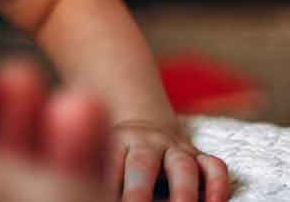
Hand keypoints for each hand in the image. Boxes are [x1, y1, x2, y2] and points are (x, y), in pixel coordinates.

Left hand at [109, 119, 228, 201]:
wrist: (146, 130)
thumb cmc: (121, 156)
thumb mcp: (108, 161)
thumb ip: (109, 178)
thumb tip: (109, 196)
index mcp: (118, 141)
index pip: (110, 165)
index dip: (110, 185)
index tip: (107, 199)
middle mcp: (147, 141)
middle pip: (142, 163)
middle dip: (139, 190)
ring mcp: (176, 148)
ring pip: (182, 166)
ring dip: (182, 192)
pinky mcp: (201, 158)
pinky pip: (214, 167)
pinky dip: (217, 185)